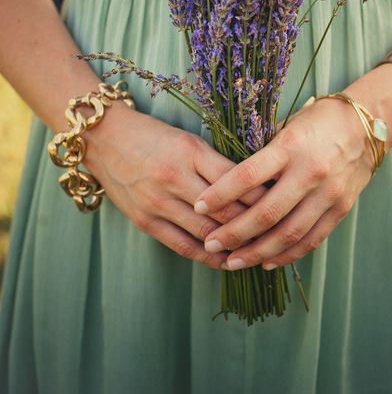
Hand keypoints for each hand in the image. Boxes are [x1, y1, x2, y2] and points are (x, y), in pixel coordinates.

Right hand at [84, 100, 265, 268]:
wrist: (104, 139)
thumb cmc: (153, 135)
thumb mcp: (189, 140)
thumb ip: (217, 163)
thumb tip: (256, 187)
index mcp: (191, 151)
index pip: (237, 180)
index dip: (263, 196)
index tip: (283, 203)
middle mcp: (175, 178)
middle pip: (226, 209)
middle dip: (256, 224)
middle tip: (280, 232)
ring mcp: (158, 202)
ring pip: (207, 231)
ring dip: (236, 244)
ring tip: (259, 250)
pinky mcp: (145, 221)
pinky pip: (183, 245)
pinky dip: (208, 255)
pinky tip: (226, 259)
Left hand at [193, 96, 375, 269]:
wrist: (367, 124)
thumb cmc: (318, 120)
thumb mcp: (286, 125)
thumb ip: (261, 152)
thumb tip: (227, 177)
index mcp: (290, 146)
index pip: (248, 175)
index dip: (220, 194)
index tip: (198, 206)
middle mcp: (309, 172)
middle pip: (267, 212)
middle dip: (234, 233)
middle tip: (210, 244)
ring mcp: (328, 193)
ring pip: (289, 233)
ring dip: (257, 252)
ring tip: (232, 261)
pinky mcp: (341, 209)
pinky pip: (311, 239)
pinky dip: (287, 254)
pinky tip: (266, 262)